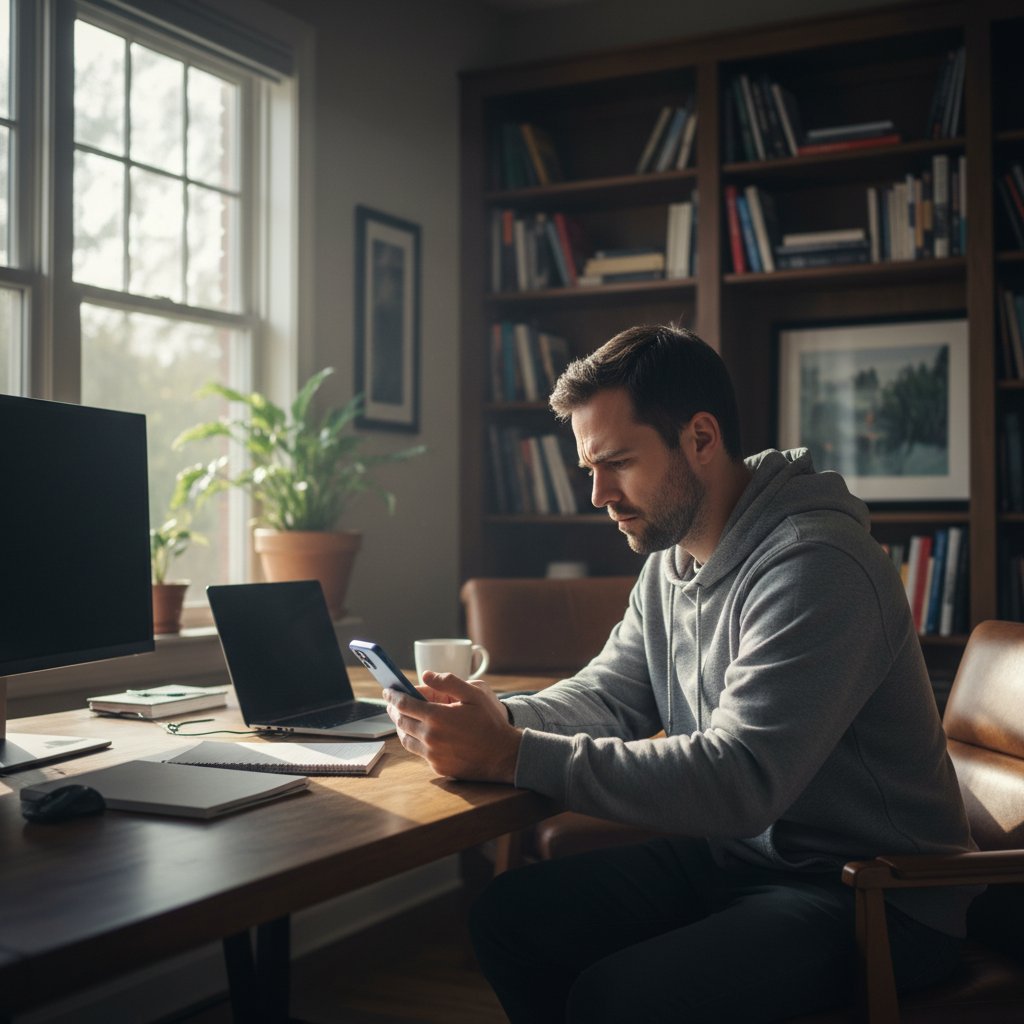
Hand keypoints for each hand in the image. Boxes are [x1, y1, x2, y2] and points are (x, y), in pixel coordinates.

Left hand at [383, 671, 521, 782]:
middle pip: (401, 721)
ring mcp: (432, 755)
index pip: (404, 704)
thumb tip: (426, 675)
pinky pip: (419, 752)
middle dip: (394, 710)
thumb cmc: (490, 722)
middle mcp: (430, 737)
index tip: (387, 690)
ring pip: (406, 739)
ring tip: (403, 718)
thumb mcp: (474, 694)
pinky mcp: (437, 767)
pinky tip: (422, 734)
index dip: (393, 696)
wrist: (503, 755)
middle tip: (393, 703)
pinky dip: (416, 741)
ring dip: (401, 727)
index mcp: (437, 716)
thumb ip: (448, 682)